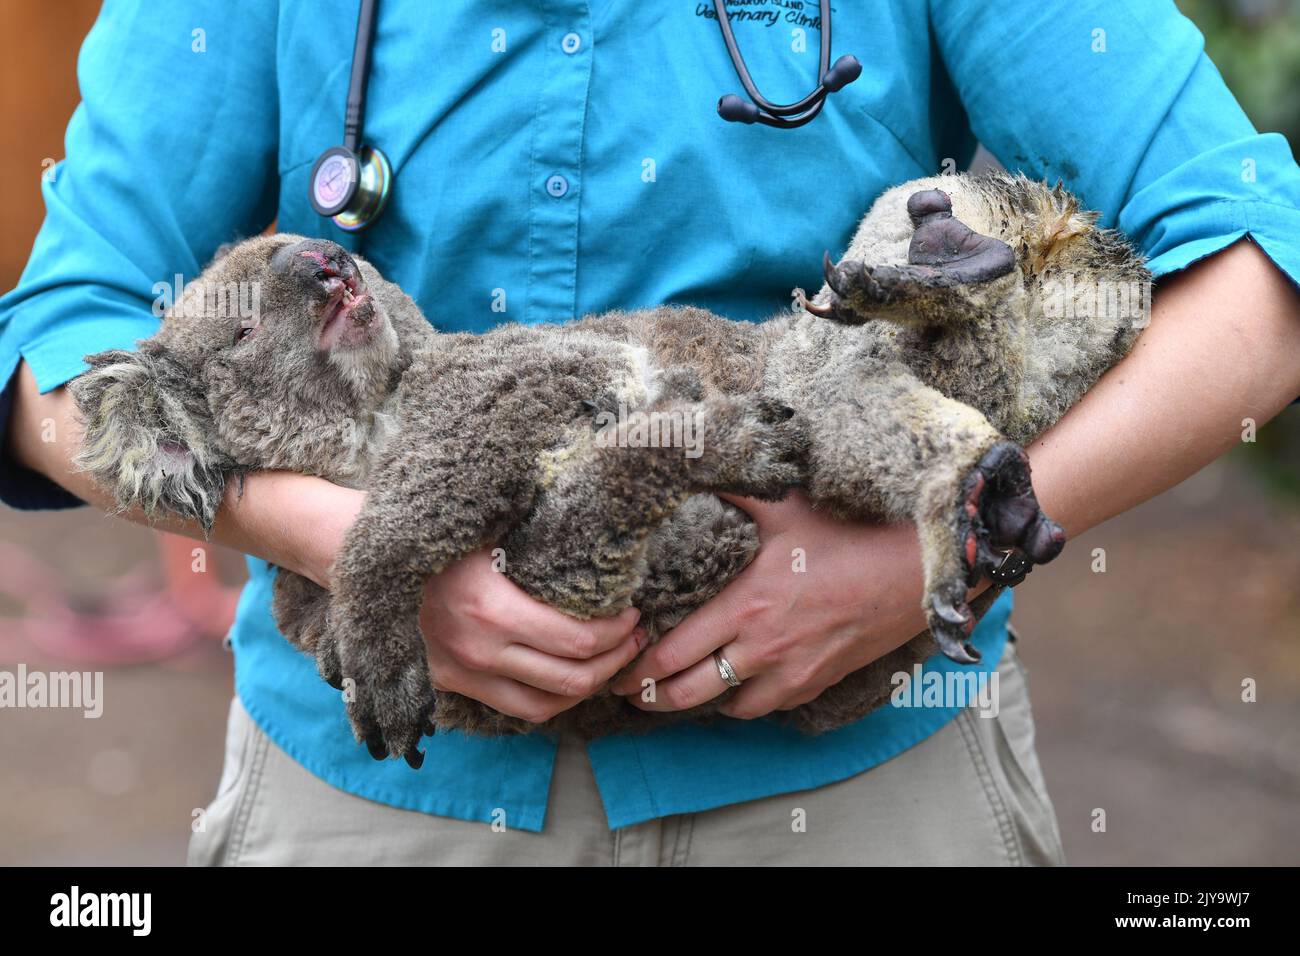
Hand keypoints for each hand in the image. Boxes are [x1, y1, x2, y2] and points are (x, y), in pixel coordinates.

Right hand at [209, 466, 645, 725]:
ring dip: (589, 687)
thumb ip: (535, 540)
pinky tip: (571, 677)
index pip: (577, 640)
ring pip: (547, 703)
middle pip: (572, 677)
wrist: (353, 553)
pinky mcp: (451, 682)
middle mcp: (477, 647)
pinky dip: (553, 701)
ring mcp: (462, 671)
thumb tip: (600, 533)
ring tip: (611, 661)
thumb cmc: (429, 526)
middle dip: (616, 661)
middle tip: (637, 638)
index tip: (636, 612)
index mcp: (489, 604)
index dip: (619, 633)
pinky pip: (516, 708)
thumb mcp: (484, 525)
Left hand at [611, 491, 930, 718]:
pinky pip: (769, 707)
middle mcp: (764, 648)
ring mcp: (794, 671)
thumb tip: (695, 453)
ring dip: (699, 702)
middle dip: (651, 697)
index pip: (672, 653)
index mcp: (746, 605)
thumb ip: (733, 488)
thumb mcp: (785, 504)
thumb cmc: (852, 532)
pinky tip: (735, 685)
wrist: (921, 570)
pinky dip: (745, 701)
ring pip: (729, 707)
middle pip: (689, 692)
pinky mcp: (820, 681)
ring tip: (676, 691)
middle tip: (628, 691)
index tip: (616, 665)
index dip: (636, 667)